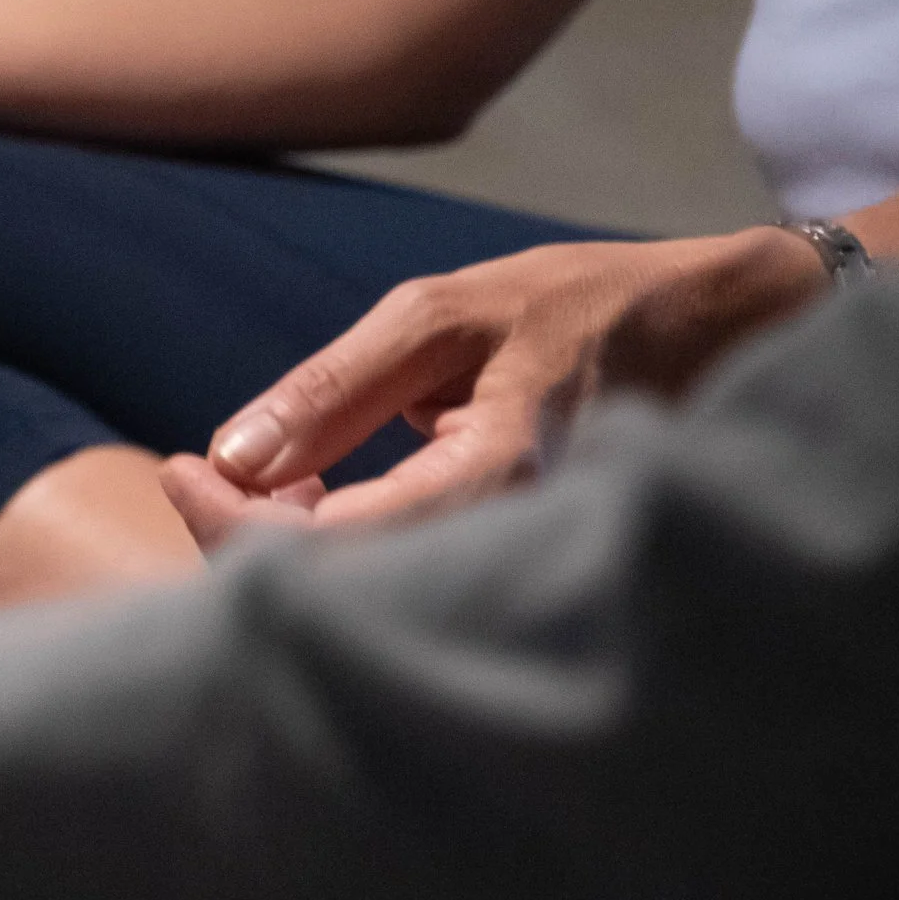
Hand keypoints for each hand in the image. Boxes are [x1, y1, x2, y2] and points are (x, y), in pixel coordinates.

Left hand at [163, 229, 824, 548]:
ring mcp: (512, 565)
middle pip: (332, 593)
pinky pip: (400, 577)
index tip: (176, 467)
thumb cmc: (584, 306)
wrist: (722, 331)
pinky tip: (320, 489)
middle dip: (243, 538)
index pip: (322, 550)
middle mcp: (504, 545)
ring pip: (362, 591)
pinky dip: (336, 541)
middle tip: (198, 469)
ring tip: (259, 469)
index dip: (229, 522)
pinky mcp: (509, 562)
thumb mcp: (446, 314)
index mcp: (488, 481)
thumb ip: (338, 388)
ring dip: (287, 540)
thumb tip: (233, 457)